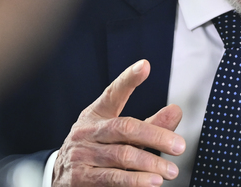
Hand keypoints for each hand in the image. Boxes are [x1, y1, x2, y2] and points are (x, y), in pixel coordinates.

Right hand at [53, 60, 185, 186]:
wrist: (60, 180)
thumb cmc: (98, 150)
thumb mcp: (120, 134)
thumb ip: (151, 125)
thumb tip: (177, 110)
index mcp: (98, 114)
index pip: (113, 93)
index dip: (128, 79)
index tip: (145, 66)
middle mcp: (87, 131)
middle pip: (125, 127)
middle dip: (156, 136)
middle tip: (180, 146)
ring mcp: (81, 154)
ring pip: (122, 155)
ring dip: (151, 164)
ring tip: (170, 171)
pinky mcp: (79, 179)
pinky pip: (111, 178)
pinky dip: (135, 181)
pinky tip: (152, 182)